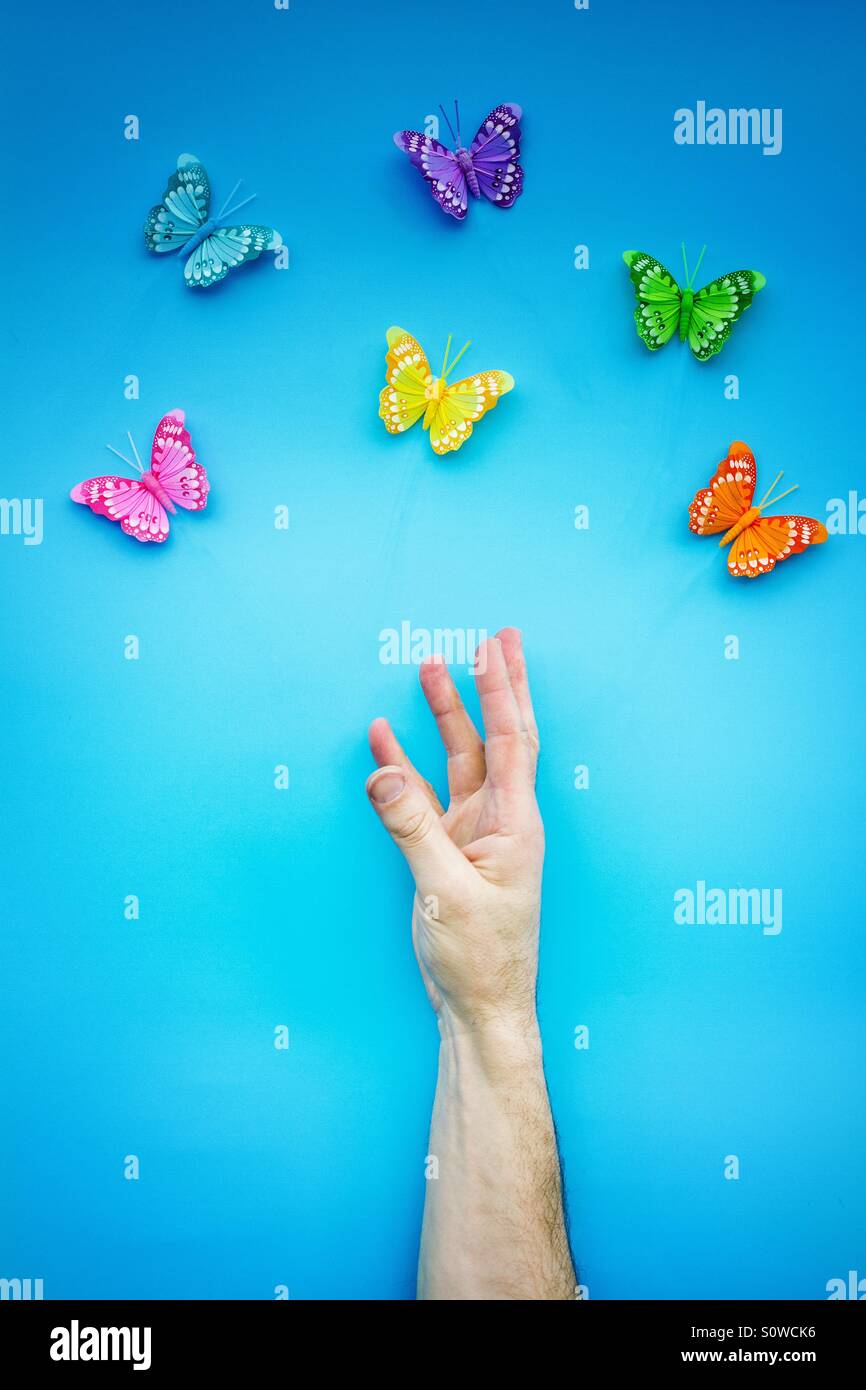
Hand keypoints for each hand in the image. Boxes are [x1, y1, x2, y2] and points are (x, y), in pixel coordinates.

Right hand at [366, 628, 543, 1041]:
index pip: (511, 742)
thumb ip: (412, 829)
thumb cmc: (480, 957)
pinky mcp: (448, 851)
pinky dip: (407, 765)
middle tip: (490, 638)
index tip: (493, 647)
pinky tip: (384, 740)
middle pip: (497, 737)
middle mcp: (498, 819)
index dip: (501, 692)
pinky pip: (426, 795)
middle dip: (494, 687)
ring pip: (460, 759)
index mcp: (514, 823)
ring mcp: (472, 834)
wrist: (480, 1007)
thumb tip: (381, 772)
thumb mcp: (444, 891)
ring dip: (445, 717)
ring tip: (427, 669)